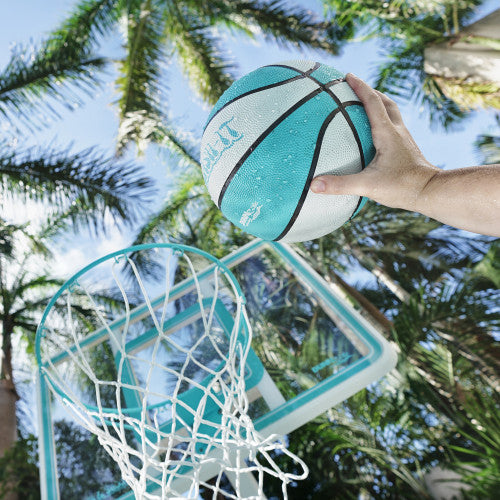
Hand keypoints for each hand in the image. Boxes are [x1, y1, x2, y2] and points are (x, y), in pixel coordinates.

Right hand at [310, 73, 438, 211]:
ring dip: (379, 105)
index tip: (348, 76)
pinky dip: (382, 123)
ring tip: (365, 105)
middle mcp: (397, 131)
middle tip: (355, 87)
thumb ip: (340, 185)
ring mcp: (404, 140)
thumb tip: (313, 185)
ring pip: (392, 114)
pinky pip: (393, 129)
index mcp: (387, 133)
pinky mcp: (407, 149)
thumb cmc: (401, 187)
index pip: (372, 102)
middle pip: (385, 102)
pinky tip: (374, 136)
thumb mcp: (367, 186)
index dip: (360, 87)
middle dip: (370, 91)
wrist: (431, 192)